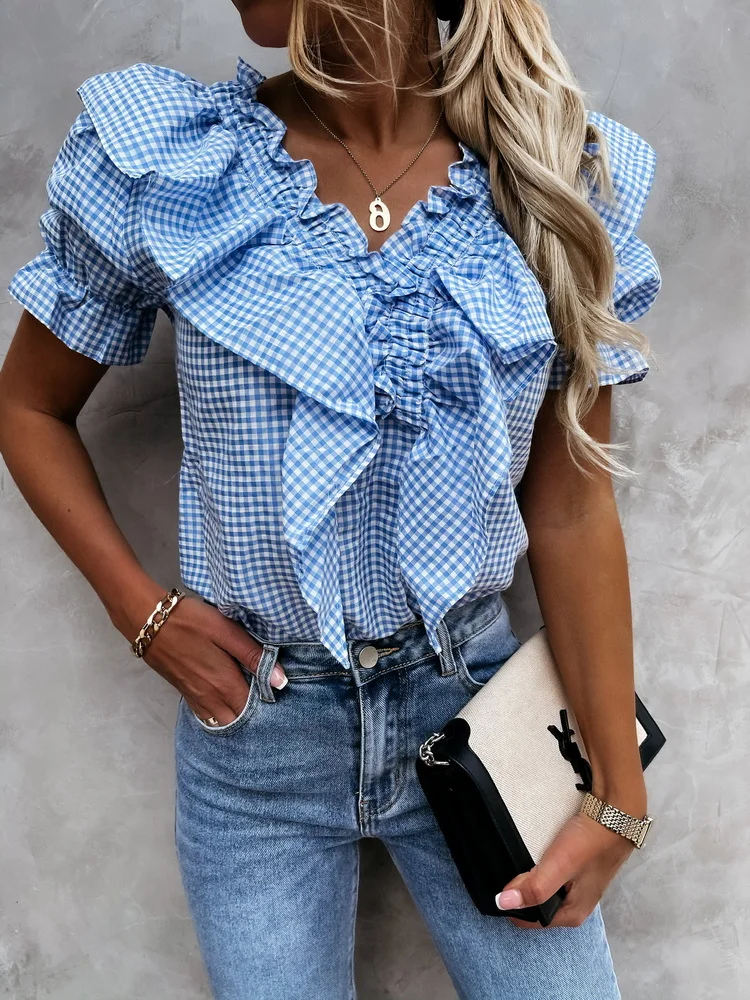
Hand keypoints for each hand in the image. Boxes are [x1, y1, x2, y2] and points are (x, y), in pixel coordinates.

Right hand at [128, 593, 287, 724]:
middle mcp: (211, 697)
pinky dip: (218, 714)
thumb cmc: (191, 622)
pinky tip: (225, 701)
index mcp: (225, 683)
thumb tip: (280, 681)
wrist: (148, 622)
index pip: (254, 709)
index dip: (267, 704)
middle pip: (237, 720)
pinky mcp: (184, 693)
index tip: (275, 692)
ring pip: (221, 721)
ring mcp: (195, 697)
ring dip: (235, 716)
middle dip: (252, 715)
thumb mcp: (226, 631)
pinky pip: (206, 715)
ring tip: (246, 699)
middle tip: (263, 697)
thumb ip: (253, 655)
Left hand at [494, 809, 637, 927]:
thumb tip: (502, 903)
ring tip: (513, 860)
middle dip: (519, 891)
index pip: (529, 919)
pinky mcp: (575, 869)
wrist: (616, 812)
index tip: (495, 885)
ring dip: (527, 879)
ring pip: (540, 889)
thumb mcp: (560, 865)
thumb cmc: (590, 841)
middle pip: (534, 905)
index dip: (510, 904)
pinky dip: (537, 868)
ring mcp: (575, 887)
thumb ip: (535, 887)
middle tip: (504, 868)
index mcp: (572, 914)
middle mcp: (574, 905)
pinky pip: (547, 875)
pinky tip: (530, 854)